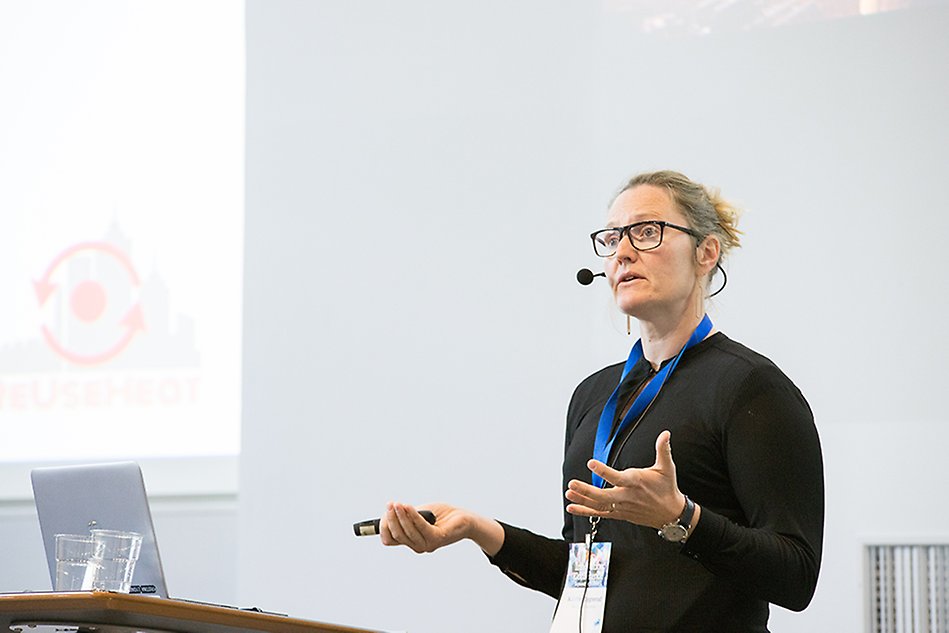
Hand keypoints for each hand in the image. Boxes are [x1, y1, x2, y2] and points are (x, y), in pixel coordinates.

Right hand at [379, 502, 471, 553]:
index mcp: (412, 541)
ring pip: (408, 531)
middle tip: (390, 504)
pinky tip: (408, 506)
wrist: (464, 518)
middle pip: (397, 535)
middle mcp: (418, 546)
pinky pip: (421, 526)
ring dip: (400, 516)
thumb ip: (405, 515)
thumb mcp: (419, 513)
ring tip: (397, 504)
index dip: (384, 527)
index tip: (385, 512)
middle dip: (390, 519)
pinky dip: (412, 515)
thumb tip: (388, 512)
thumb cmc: (442, 516)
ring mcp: (428, 544)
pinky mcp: (437, 538)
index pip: (390, 540)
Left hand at [565, 430, 685, 529]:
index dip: (603, 471)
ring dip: (582, 500)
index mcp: (636, 482)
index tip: (591, 463)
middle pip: (604, 496)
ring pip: (599, 505)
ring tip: (569, 493)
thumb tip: (665, 434)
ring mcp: (621, 507)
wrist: (671, 514)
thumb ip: (663, 449)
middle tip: (572, 484)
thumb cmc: (667, 488)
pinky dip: (585, 511)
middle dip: (586, 490)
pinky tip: (572, 507)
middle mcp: (627, 497)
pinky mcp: (619, 514)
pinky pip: (600, 513)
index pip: (617, 477)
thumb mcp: (667, 468)